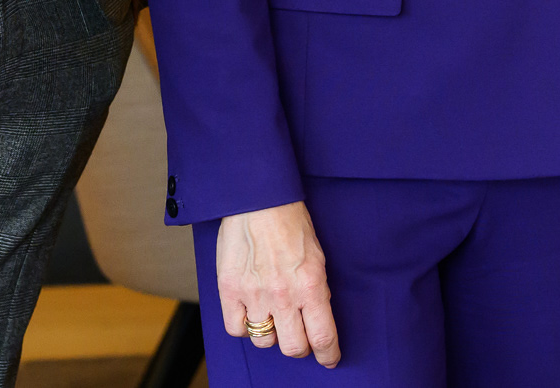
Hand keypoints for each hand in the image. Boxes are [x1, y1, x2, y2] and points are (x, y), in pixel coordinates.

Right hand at [217, 202, 339, 366]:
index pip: (322, 336)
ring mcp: (254, 295)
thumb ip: (317, 287)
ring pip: (264, 341)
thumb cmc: (290, 222)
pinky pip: (237, 329)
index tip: (329, 359)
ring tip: (273, 315)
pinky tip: (251, 312)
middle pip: (294, 348)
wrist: (258, 200)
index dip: (328, 354)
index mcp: (311, 285)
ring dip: (271, 334)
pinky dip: (244, 326)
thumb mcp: (317, 255)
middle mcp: (283, 295)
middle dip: (301, 346)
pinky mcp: (229, 291)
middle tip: (300, 336)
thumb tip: (318, 313)